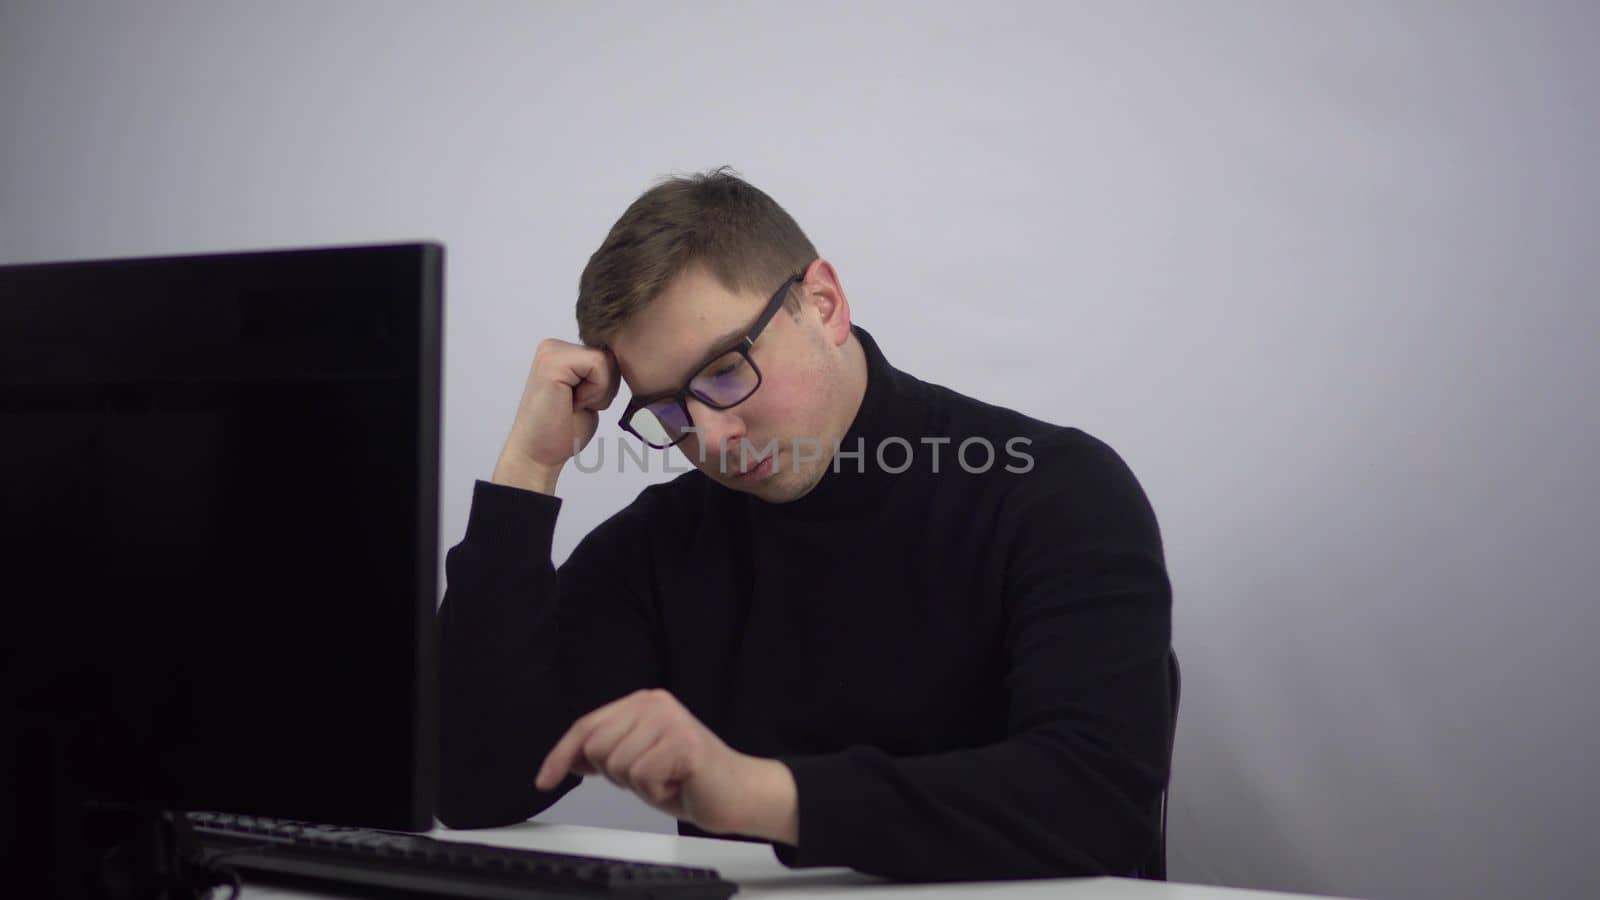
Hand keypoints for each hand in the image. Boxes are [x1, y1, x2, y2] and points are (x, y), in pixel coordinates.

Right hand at [492, 339, 619, 493]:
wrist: (538, 455)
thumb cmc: (564, 430)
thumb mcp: (589, 392)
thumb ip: (600, 372)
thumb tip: (627, 360)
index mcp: (561, 351)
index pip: (608, 355)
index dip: (606, 385)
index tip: (579, 403)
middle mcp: (553, 346)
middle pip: (610, 356)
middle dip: (604, 387)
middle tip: (576, 406)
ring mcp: (551, 351)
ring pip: (606, 360)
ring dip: (599, 391)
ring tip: (573, 405)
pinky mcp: (552, 362)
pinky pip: (598, 365)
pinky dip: (594, 391)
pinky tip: (572, 404)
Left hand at [534, 689, 797, 843]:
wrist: (737, 793)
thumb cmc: (688, 779)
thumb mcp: (636, 763)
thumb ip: (605, 754)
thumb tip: (569, 758)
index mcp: (642, 702)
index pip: (586, 726)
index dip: (561, 754)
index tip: (545, 779)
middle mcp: (654, 703)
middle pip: (597, 747)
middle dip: (617, 775)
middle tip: (652, 776)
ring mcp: (669, 720)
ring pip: (618, 765)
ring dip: (639, 786)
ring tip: (667, 780)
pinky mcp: (682, 742)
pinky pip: (641, 777)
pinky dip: (656, 793)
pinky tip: (677, 785)